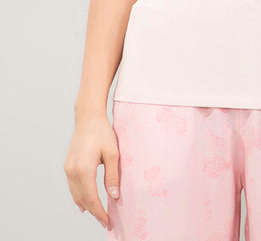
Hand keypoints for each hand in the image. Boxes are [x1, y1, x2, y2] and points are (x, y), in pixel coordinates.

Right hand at [63, 111, 119, 229]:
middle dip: (94, 212)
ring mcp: (68, 169)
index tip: (107, 221)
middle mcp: (73, 171)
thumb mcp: (113, 153)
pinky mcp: (67, 166)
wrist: (87, 117)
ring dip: (86, 205)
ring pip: (76, 194)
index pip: (91, 198)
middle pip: (82, 199)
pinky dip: (79, 196)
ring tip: (98, 214)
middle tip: (105, 221)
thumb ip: (113, 176)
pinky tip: (85, 203)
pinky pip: (73, 187)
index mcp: (84, 169)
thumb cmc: (102, 132)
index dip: (99, 212)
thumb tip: (114, 196)